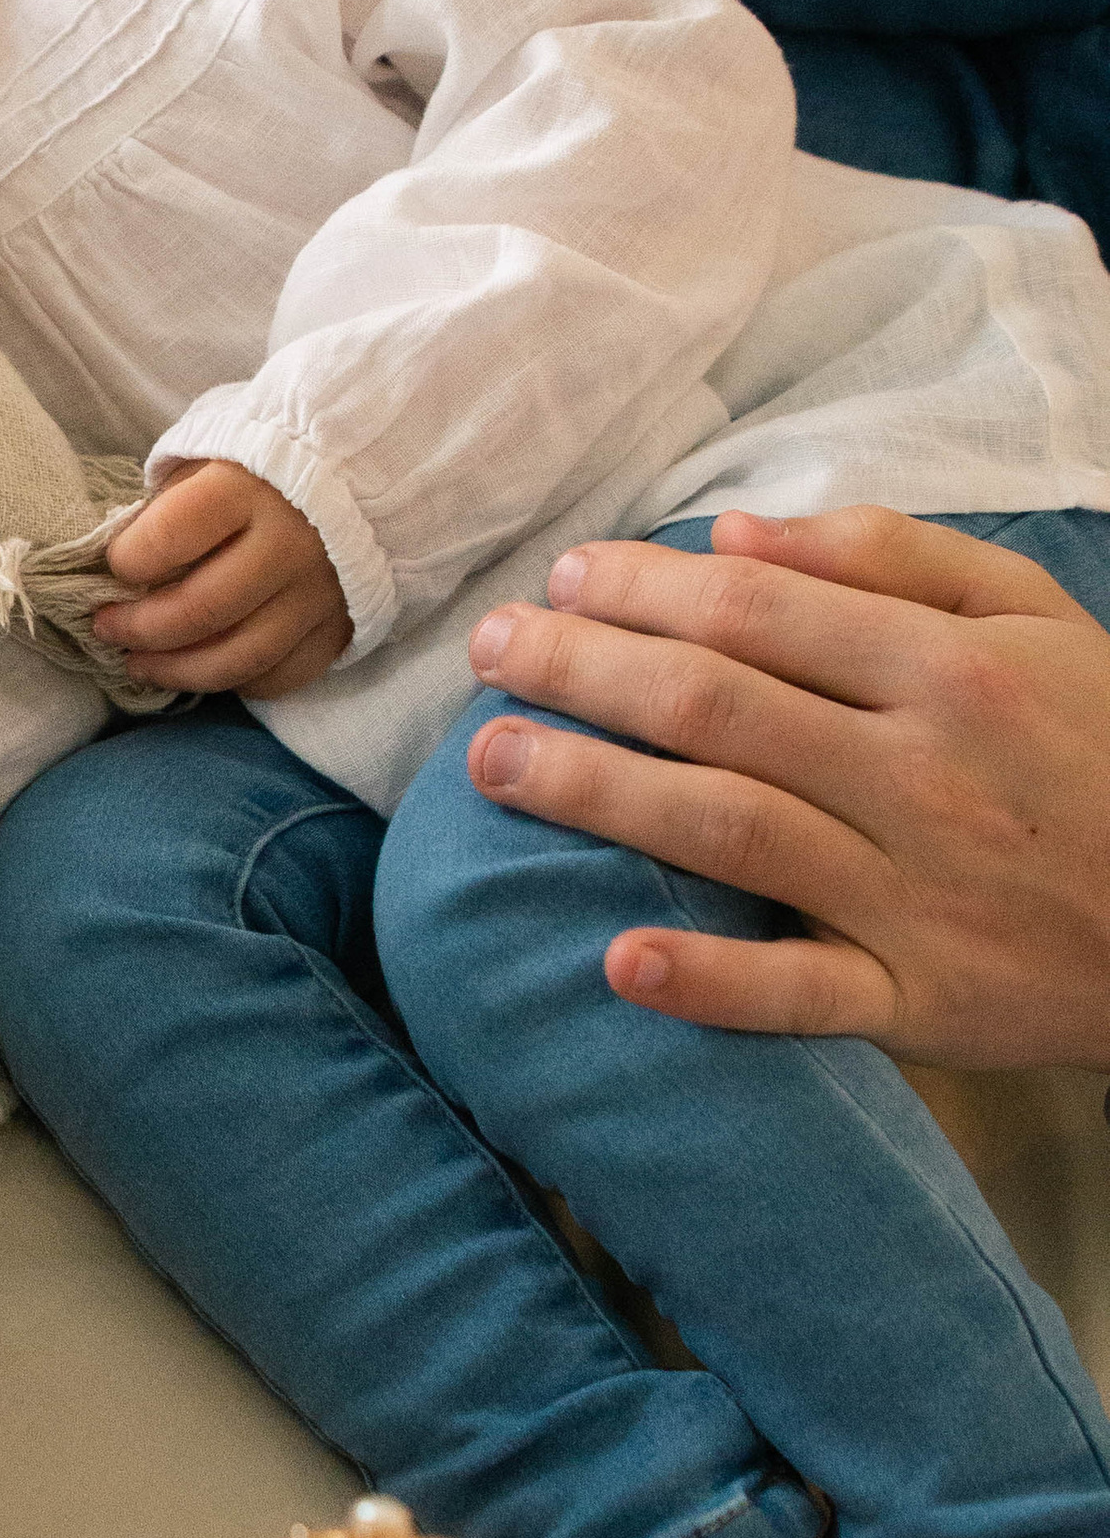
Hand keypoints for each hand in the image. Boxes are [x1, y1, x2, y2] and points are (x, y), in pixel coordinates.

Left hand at [93, 460, 351, 693]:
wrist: (364, 468)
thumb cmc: (265, 462)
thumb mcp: (211, 455)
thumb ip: (170, 503)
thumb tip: (123, 562)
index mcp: (248, 488)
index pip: (170, 536)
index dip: (127, 561)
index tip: (112, 566)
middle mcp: (290, 544)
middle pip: (201, 610)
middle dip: (139, 629)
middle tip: (106, 629)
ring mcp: (320, 593)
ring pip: (239, 658)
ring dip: (176, 670)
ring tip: (139, 664)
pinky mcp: (342, 626)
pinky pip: (281, 675)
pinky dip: (236, 681)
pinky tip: (206, 668)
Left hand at [463, 506, 1109, 1068]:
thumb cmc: (1104, 748)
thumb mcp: (1035, 619)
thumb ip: (891, 560)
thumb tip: (734, 535)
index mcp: (949, 670)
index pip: (756, 610)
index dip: (642, 589)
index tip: (562, 578)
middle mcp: (923, 775)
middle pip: (717, 707)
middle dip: (583, 672)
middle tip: (489, 651)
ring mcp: (917, 895)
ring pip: (731, 831)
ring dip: (599, 794)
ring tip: (492, 764)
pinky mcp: (922, 1002)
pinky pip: (804, 996)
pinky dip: (711, 984)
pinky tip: (618, 960)